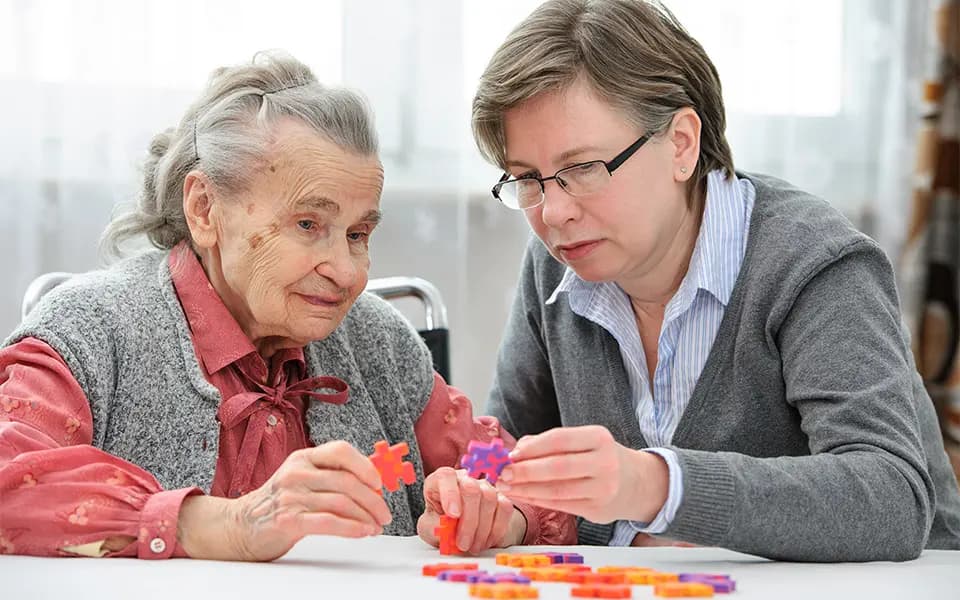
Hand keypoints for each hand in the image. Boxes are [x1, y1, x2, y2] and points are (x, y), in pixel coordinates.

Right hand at [178, 440, 390, 560]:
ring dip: (366, 517)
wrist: (240, 525)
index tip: (380, 482)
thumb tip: (372, 482)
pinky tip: (363, 532)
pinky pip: (329, 522)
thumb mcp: (302, 479)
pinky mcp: (288, 520)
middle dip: (373, 499)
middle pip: (346, 481)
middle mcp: (297, 473)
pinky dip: (352, 528)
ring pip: (341, 503)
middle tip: (385, 513)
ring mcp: (291, 496)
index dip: (365, 465)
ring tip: (376, 526)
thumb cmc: (279, 503)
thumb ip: (331, 476)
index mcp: (303, 458)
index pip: (340, 451)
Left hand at [417, 466, 525, 553]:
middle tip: (463, 544)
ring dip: (481, 529)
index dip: (450, 494)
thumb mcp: (430, 529)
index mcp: (440, 481)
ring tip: (472, 547)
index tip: (453, 515)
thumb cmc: (441, 527)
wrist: (459, 535)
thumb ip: (435, 527)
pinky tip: (485, 541)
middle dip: (468, 521)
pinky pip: (504, 508)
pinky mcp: (500, 498)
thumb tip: (445, 526)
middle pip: (471, 489)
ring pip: (489, 499)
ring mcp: (484, 487)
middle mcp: (463, 480)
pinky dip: (496, 530)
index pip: (446, 476)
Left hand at [496, 425, 668, 524]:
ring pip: (557, 490)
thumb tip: (515, 451)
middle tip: (502, 473)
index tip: (510, 453)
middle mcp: (605, 462)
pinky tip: (523, 496)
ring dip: (527, 489)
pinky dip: (538, 500)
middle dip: (525, 471)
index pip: (560, 439)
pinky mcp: (597, 509)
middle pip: (557, 467)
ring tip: (506, 486)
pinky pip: (561, 505)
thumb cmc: (599, 457)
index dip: (532, 447)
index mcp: (599, 438)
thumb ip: (550, 443)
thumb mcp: (583, 442)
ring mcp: (603, 488)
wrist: (636, 483)